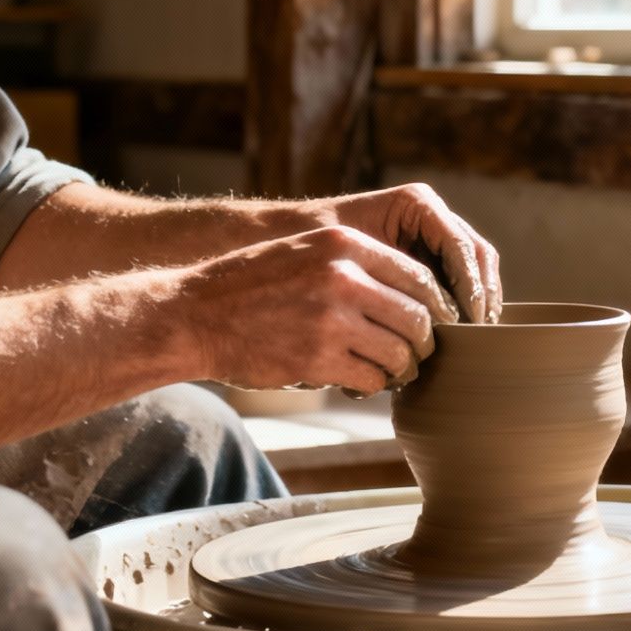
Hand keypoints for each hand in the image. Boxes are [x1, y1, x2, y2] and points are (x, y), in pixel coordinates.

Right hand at [172, 225, 459, 394]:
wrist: (194, 316)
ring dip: (402, 368)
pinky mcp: (317, 359)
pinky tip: (361, 381)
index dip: (436, 307)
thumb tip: (417, 293)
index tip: (437, 324)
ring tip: (392, 371)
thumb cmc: (252, 285)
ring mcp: (331, 320)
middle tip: (418, 355)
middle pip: (417, 318)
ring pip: (400, 353)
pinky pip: (371, 378)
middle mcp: (344, 278)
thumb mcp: (306, 251)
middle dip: (424, 342)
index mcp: (345, 245)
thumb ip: (356, 264)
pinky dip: (373, 385)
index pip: (419, 278)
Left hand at [317, 183, 502, 322]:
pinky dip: (468, 302)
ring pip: (478, 266)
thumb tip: (425, 319)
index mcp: (417, 204)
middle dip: (483, 292)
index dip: (470, 283)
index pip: (458, 245)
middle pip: (478, 253)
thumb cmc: (314, 244)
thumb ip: (389, 280)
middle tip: (480, 329)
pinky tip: (464, 330)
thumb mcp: (348, 257)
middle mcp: (433, 215)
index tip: (471, 318)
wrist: (292, 238)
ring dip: (482, 299)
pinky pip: (462, 277)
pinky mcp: (431, 255)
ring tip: (477, 334)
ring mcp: (435, 234)